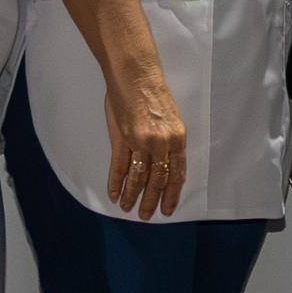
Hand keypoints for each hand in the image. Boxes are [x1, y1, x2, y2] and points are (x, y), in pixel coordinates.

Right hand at [106, 76, 189, 221]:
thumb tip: (164, 165)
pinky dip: (116, 182)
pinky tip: (114, 194)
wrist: (136, 76)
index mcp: (178, 138)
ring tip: (127, 208)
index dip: (171, 194)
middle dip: (151, 201)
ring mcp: (141, 142)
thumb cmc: (154, 93)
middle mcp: (162, 143)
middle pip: (157, 180)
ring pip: (138, 177)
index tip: (167, 209)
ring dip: (131, 195)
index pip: (177, 174)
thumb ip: (168, 143)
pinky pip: (120, 166)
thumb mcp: (171, 120)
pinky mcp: (122, 138)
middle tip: (146, 216)